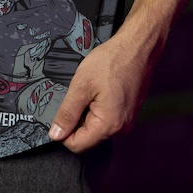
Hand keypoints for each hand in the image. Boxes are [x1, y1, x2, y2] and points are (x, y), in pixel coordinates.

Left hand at [48, 29, 155, 152]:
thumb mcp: (81, 85)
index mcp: (109, 124)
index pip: (78, 145)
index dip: (63, 132)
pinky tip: (98, 89)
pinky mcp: (128, 112)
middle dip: (76, 119)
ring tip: (89, 89)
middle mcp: (121, 127)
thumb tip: (56, 134)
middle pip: (87, 137)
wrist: (136, 47)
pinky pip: (106, 117)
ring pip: (96, 126)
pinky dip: (96, 106)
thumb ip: (67, 113)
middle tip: (76, 95)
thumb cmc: (112, 61)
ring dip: (86, 111)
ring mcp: (126, 120)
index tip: (58, 114)